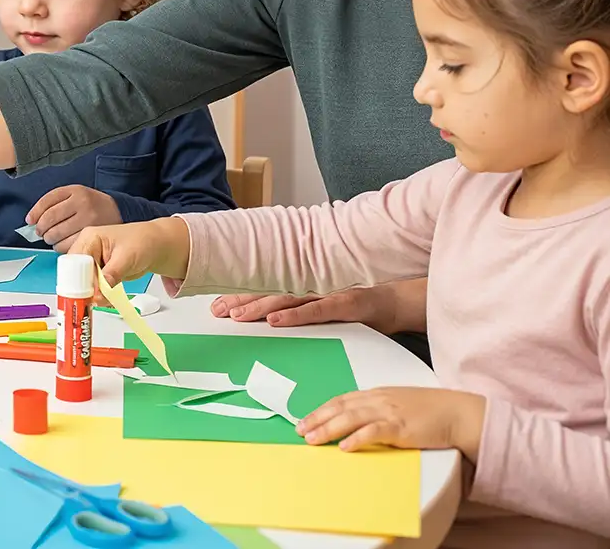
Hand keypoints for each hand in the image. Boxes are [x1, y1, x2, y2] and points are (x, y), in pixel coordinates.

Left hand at [27, 185, 121, 251]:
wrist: (116, 210)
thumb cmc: (89, 204)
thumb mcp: (73, 195)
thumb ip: (54, 203)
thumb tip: (32, 220)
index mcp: (75, 191)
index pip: (47, 201)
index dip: (35, 213)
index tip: (30, 221)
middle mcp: (83, 203)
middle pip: (50, 219)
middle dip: (41, 229)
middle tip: (41, 232)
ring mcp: (89, 219)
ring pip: (58, 234)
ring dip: (50, 239)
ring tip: (51, 238)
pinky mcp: (93, 235)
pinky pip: (69, 245)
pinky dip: (60, 247)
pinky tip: (61, 244)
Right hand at [70, 218, 190, 299]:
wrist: (154, 246)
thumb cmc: (143, 242)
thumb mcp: (127, 257)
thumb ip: (112, 274)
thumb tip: (99, 292)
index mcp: (89, 238)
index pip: (76, 262)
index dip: (79, 279)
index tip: (88, 294)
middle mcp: (87, 250)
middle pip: (76, 274)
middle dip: (85, 289)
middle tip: (96, 300)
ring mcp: (92, 262)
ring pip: (83, 283)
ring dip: (93, 295)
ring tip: (107, 299)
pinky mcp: (98, 273)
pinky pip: (92, 288)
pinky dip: (99, 296)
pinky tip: (108, 298)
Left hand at [210, 283, 401, 333]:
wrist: (395, 303)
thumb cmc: (356, 310)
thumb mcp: (322, 311)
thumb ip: (297, 314)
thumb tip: (269, 324)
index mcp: (302, 290)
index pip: (265, 292)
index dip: (240, 297)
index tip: (216, 306)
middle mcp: (310, 288)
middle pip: (269, 294)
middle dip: (242, 302)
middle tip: (218, 311)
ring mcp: (327, 294)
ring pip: (287, 299)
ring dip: (260, 307)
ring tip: (238, 315)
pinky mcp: (345, 303)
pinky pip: (317, 310)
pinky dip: (296, 315)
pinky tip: (277, 321)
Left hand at [297, 387, 484, 456]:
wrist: (458, 412)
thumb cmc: (431, 410)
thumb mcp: (399, 404)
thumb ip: (379, 409)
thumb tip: (358, 422)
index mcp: (377, 394)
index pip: (342, 400)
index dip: (321, 410)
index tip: (305, 419)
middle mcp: (379, 400)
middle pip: (340, 407)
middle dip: (317, 419)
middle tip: (299, 430)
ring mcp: (389, 412)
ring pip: (351, 418)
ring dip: (328, 428)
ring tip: (313, 439)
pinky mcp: (401, 427)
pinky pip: (374, 431)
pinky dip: (357, 439)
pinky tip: (344, 446)